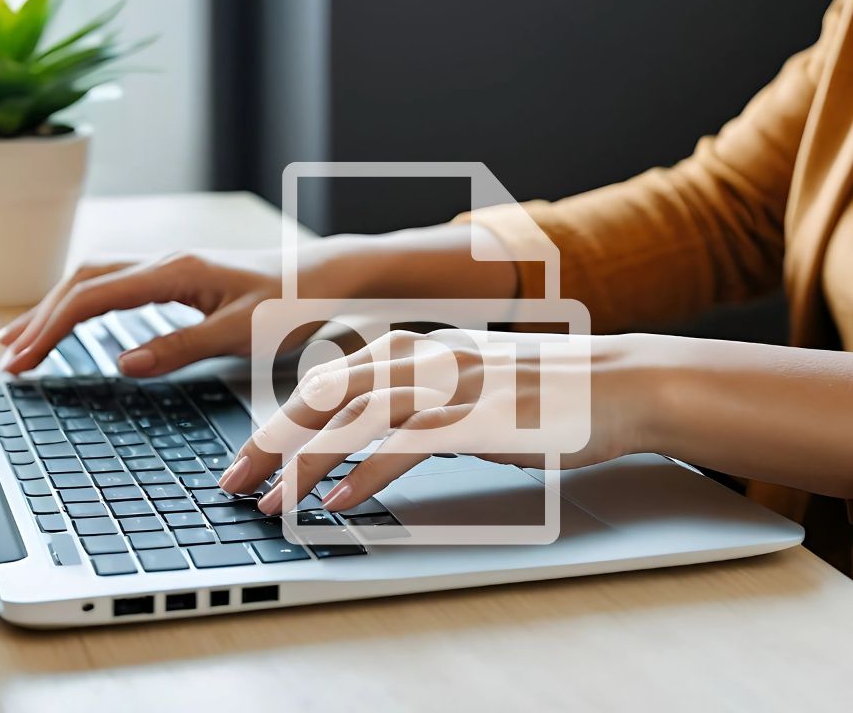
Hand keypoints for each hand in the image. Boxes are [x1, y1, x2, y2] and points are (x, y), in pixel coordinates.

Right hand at [0, 249, 347, 376]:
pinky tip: (71, 324)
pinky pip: (115, 286)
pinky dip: (83, 305)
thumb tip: (122, 364)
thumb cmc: (294, 303)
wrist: (327, 276)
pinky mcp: (178, 277)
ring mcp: (169, 266)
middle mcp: (165, 261)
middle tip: (7, 360)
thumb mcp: (243, 332)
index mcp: (175, 271)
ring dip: (54, 309)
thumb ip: (182, 346)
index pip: (93, 297)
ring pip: (94, 280)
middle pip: (82, 282)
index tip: (21, 362)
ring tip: (18, 341)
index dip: (51, 330)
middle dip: (39, 320)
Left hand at [220, 329, 648, 514]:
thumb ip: (419, 403)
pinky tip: (337, 502)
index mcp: (415, 348)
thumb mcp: (468, 387)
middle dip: (270, 443)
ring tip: (273, 504)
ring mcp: (449, 384)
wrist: (619, 383)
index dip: (279, 422)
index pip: (325, 382)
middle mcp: (422, 358)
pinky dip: (363, 474)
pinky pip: (403, 446)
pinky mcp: (476, 416)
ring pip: (352, 420)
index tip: (249, 459)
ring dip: (304, 465)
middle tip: (234, 484)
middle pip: (322, 396)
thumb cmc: (547, 391)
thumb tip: (371, 438)